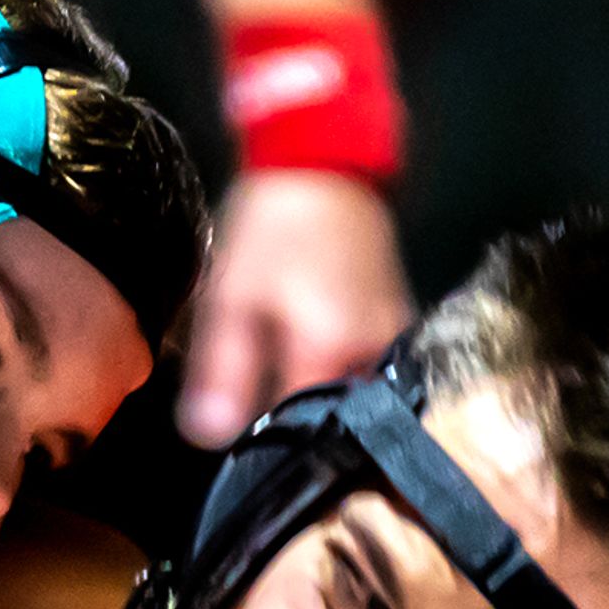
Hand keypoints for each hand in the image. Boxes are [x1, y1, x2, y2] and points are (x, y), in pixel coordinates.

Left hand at [179, 170, 413, 447]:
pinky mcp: (398, 327)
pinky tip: (307, 357)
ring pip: (350, 400)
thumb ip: (222, 372)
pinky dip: (336, 377)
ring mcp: (394, 341)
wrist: (324, 166)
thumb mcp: (230, 299)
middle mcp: (376, 355)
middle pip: (331, 421)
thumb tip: (210, 437)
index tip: (239, 433)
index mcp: (333, 352)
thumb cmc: (273, 229)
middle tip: (258, 396)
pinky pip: (366, 375)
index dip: (265, 442)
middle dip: (292, 422)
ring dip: (314, 399)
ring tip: (281, 372)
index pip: (300, 435)